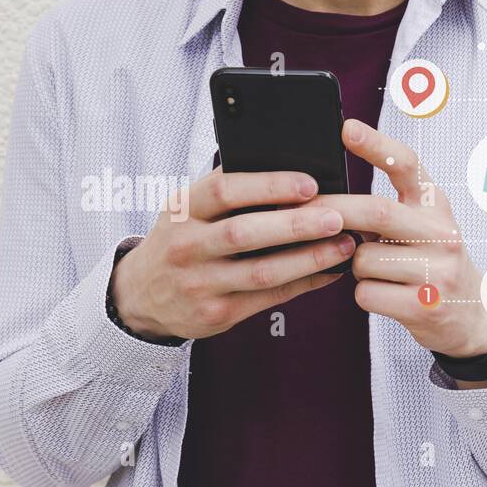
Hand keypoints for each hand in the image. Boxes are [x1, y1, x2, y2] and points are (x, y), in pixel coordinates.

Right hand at [111, 168, 355, 341]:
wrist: (142, 294)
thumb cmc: (181, 240)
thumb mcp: (188, 209)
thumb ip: (227, 193)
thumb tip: (292, 173)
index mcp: (182, 209)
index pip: (225, 189)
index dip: (269, 185)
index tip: (309, 183)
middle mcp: (187, 245)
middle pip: (246, 232)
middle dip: (296, 225)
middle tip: (337, 216)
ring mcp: (200, 283)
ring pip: (263, 271)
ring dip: (309, 258)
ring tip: (345, 245)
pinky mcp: (217, 313)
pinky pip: (269, 297)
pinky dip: (304, 284)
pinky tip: (330, 271)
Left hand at [331, 118, 486, 359]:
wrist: (472, 316)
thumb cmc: (433, 265)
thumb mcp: (426, 228)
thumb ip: (389, 210)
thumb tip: (327, 201)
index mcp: (437, 207)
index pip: (408, 166)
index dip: (377, 146)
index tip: (347, 129)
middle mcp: (441, 234)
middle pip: (375, 211)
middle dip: (332, 211)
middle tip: (300, 211)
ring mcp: (436, 272)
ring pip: (363, 259)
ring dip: (353, 265)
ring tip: (376, 271)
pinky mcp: (423, 306)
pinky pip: (366, 292)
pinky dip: (364, 294)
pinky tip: (384, 295)